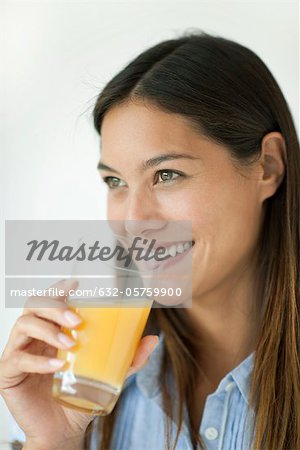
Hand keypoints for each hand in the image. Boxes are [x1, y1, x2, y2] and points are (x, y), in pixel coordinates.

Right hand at [0, 279, 158, 449]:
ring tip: (70, 344)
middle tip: (78, 321)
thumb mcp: (108, 375)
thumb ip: (128, 358)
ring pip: (24, 324)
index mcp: (52, 330)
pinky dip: (38, 359)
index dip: (58, 288)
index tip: (75, 283)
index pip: (49, 300)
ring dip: (48, 329)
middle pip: (34, 305)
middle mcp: (33, 337)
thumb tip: (153, 339)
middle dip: (56, 306)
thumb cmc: (80, 397)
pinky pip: (18, 358)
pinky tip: (56, 366)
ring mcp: (19, 352)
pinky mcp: (9, 373)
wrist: (62, 432)